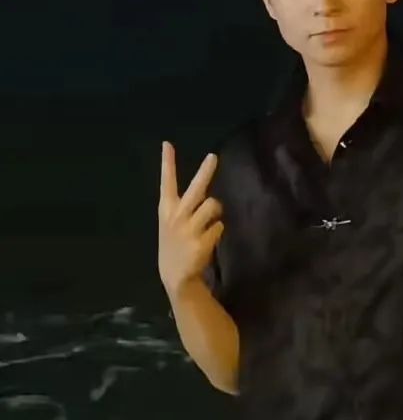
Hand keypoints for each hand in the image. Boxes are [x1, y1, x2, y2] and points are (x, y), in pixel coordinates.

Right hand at [158, 141, 223, 296]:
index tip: (167, 144)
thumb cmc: (175, 244)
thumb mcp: (170, 223)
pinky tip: (207, 241)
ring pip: (213, 205)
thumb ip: (183, 206)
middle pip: (196, 188)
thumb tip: (204, 191)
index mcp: (167, 209)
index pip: (166, 182)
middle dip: (205, 171)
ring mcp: (189, 229)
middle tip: (213, 156)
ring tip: (208, 224)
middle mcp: (177, 216)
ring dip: (215, 212)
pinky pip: (219, 226)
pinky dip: (217, 231)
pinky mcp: (201, 241)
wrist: (175, 275)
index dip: (168, 163)